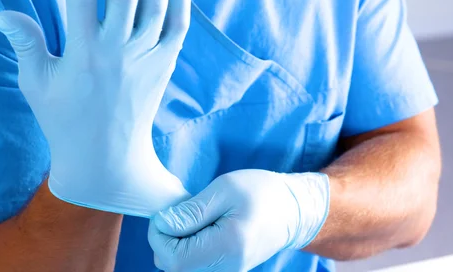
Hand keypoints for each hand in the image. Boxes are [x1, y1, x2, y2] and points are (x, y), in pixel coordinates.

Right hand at [0, 0, 190, 216]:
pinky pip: (177, 24)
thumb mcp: (37, 85)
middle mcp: (116, 54)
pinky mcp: (164, 65)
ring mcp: (145, 59)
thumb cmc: (64, 119)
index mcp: (81, 56)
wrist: (108, 160)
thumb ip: (26, 45)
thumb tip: (3, 13)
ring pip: (156, 4)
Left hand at [148, 170, 329, 270]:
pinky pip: (192, 264)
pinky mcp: (224, 270)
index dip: (158, 235)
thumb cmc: (262, 193)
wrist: (294, 211)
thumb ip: (191, 211)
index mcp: (227, 248)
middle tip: (182, 211)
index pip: (172, 258)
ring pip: (179, 266)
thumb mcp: (225, 189)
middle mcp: (226, 269)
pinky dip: (187, 246)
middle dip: (165, 238)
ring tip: (195, 217)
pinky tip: (201, 227)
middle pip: (171, 265)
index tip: (167, 211)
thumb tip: (161, 225)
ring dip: (176, 241)